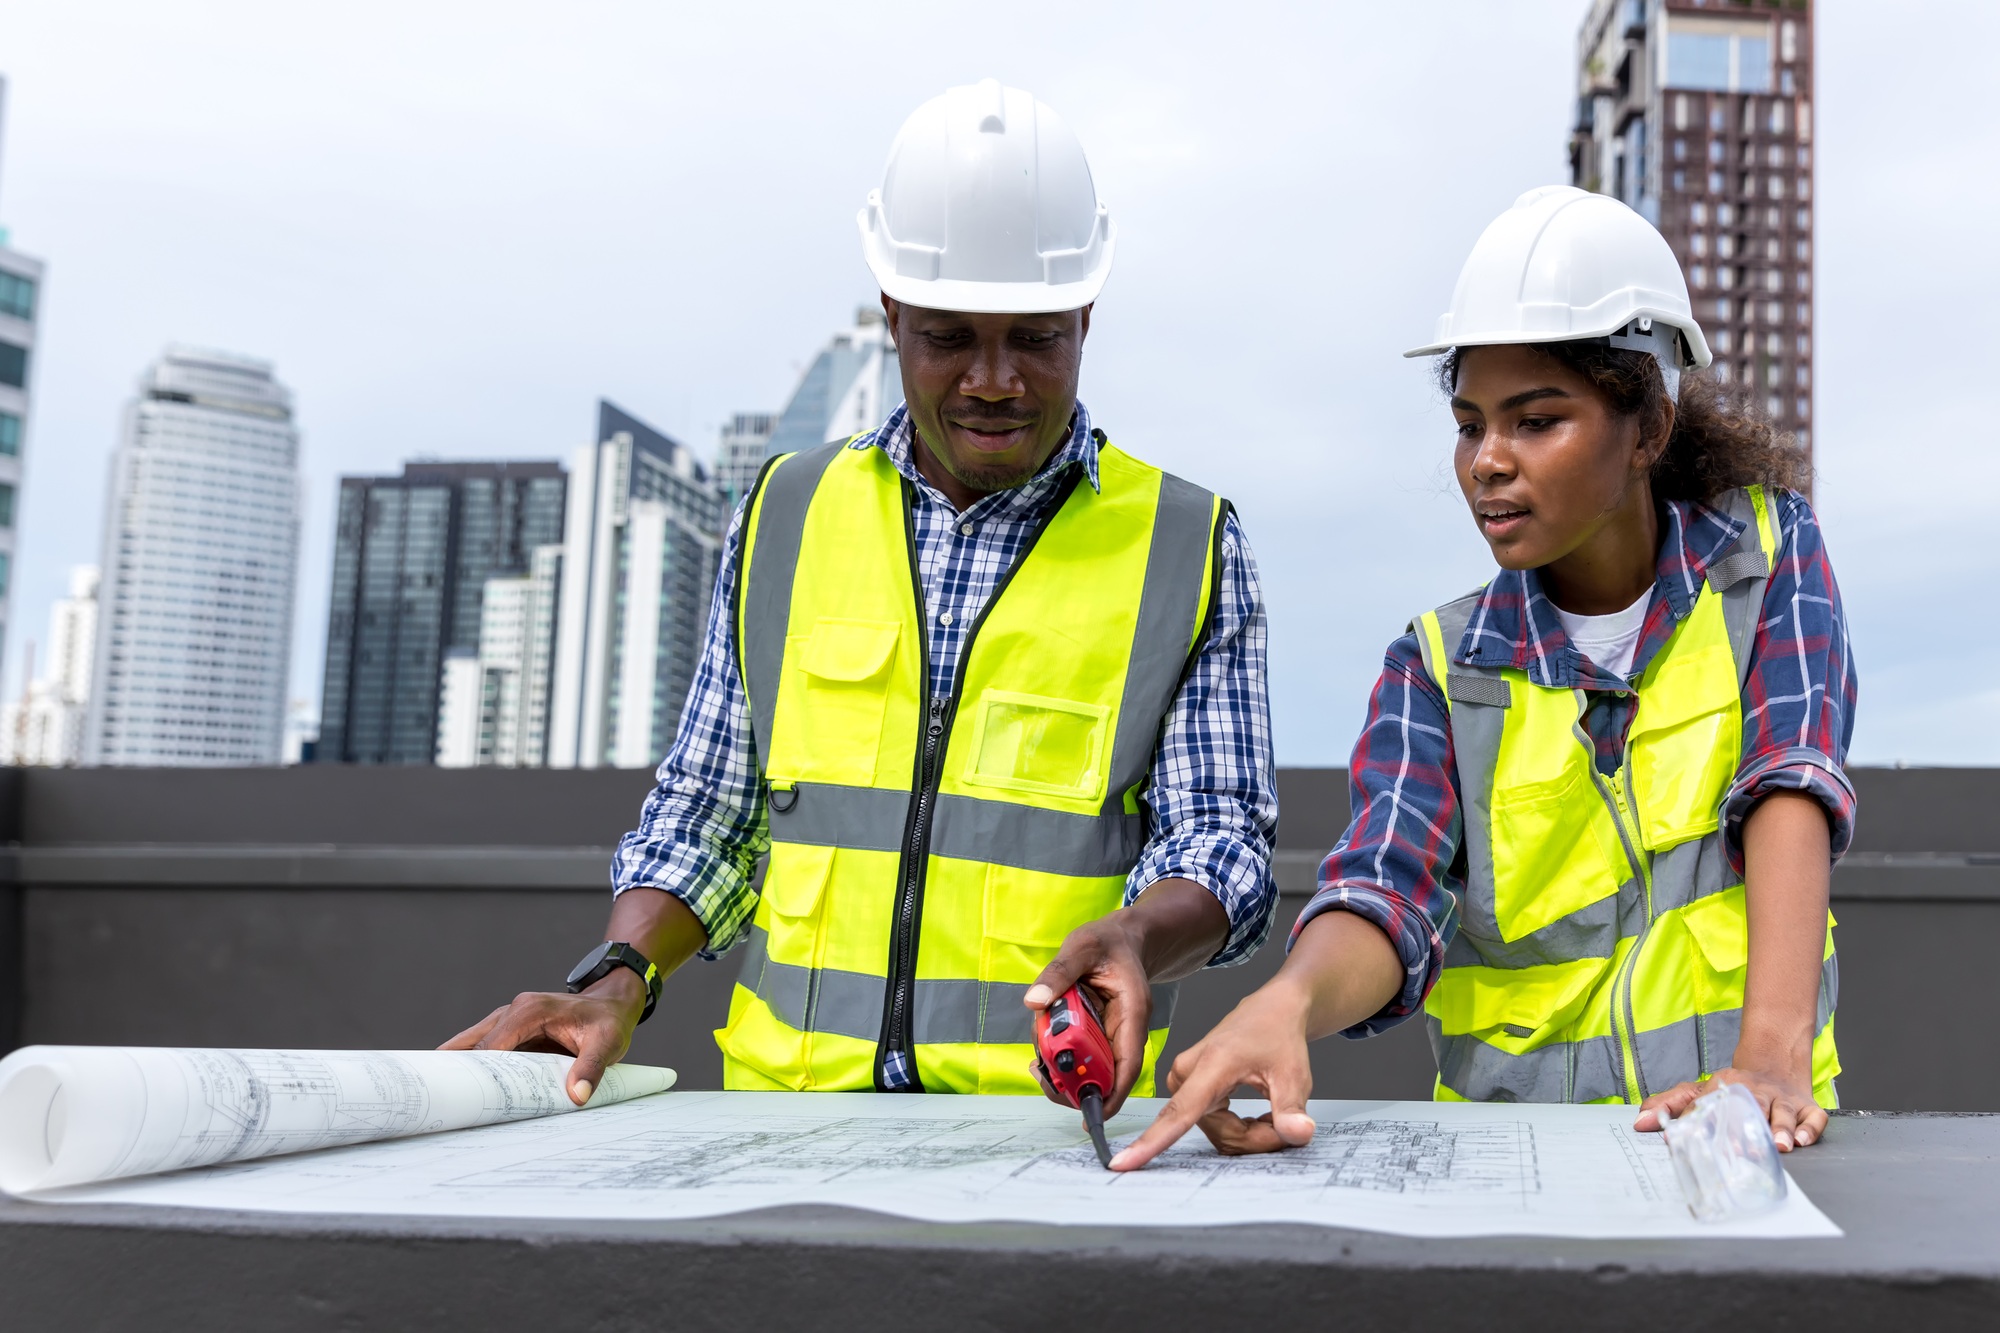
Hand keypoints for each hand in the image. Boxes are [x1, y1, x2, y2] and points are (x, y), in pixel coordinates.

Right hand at [439, 969, 647, 1105]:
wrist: (613, 1004)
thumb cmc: (608, 1022)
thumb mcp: (606, 1044)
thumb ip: (591, 1068)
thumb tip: (576, 1095)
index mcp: (529, 1012)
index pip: (491, 1046)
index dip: (472, 1071)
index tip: (455, 1097)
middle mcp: (513, 1012)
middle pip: (471, 1044)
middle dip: (452, 1070)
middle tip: (431, 1099)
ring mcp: (509, 1020)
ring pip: (472, 1045)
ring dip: (460, 1069)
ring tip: (440, 1099)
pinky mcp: (512, 1031)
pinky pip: (486, 1049)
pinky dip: (475, 1067)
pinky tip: (465, 1090)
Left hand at [1024, 916, 1152, 1116]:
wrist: (1122, 938)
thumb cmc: (1109, 942)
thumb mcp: (1082, 947)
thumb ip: (1059, 972)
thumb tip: (1035, 1000)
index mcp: (1132, 1012)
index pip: (1128, 1062)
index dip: (1113, 1092)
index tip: (1094, 1114)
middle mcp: (1124, 1029)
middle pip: (1105, 1072)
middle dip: (1074, 1081)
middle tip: (1043, 1078)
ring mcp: (1109, 1032)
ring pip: (1088, 1064)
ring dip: (1060, 1064)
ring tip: (1037, 1060)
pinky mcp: (1095, 1030)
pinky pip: (1077, 1049)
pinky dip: (1057, 1050)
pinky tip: (1041, 1041)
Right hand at [1108, 980, 1316, 1170]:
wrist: (1271, 1011)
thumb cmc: (1279, 1035)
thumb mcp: (1295, 1073)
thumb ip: (1292, 1108)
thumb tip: (1299, 1134)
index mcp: (1211, 1065)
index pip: (1179, 1113)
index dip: (1152, 1142)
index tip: (1123, 1163)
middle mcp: (1188, 1073)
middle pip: (1219, 1134)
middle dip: (1256, 1138)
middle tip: (1286, 1125)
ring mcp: (1184, 1081)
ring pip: (1218, 1134)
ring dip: (1250, 1134)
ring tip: (1274, 1114)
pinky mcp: (1188, 1089)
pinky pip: (1213, 1126)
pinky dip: (1242, 1128)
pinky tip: (1259, 1113)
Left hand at [1634, 1054, 1824, 1150]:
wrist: (1774, 1065)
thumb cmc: (1733, 1087)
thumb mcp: (1699, 1089)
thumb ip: (1669, 1104)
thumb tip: (1639, 1122)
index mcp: (1727, 1087)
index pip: (1714, 1103)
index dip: (1706, 1119)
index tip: (1699, 1138)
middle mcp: (1756, 1092)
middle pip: (1753, 1108)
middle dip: (1749, 1129)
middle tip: (1744, 1150)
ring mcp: (1782, 1100)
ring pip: (1783, 1112)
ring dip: (1781, 1128)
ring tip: (1779, 1145)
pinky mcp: (1806, 1107)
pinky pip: (1813, 1117)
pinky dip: (1809, 1128)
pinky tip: (1802, 1140)